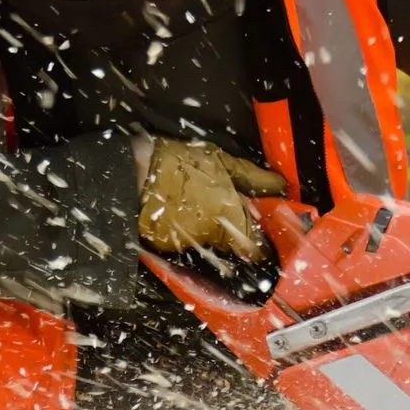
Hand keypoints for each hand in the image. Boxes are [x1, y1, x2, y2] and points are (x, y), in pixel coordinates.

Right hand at [137, 138, 287, 260]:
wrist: (130, 172)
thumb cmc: (178, 163)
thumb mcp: (220, 161)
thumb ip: (253, 178)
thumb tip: (280, 186)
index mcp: (229, 217)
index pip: (256, 248)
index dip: (261, 242)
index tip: (262, 231)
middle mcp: (211, 237)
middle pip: (233, 245)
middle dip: (235, 230)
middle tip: (225, 206)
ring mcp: (189, 244)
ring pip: (210, 242)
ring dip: (210, 228)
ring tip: (197, 202)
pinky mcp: (169, 247)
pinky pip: (188, 241)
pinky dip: (188, 229)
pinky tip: (180, 210)